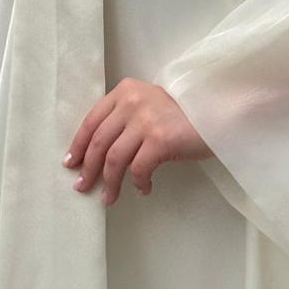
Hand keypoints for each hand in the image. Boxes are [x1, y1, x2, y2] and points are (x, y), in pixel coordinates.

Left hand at [62, 77, 213, 205]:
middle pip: (99, 141)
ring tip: (108, 198)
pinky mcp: (160, 139)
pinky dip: (138, 182)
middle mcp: (132, 101)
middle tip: (82, 187)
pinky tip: (143, 189)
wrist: (217, 112)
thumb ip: (126, 117)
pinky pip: (138, 168)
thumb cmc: (184, 113)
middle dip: (88, 168)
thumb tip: (98, 152)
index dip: (79, 144)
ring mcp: (146, 120)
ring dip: (109, 182)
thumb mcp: (150, 104)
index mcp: (125, 91)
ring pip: (114, 158)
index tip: (71, 163)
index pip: (92, 120)